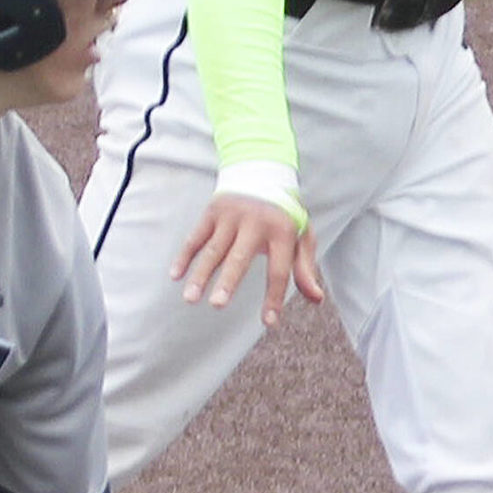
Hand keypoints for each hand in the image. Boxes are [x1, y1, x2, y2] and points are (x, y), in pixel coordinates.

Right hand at [173, 193, 323, 330]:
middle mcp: (255, 222)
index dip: (274, 297)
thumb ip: (305, 267)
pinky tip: (175, 275)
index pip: (278, 270)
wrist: (262, 169)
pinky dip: (185, 256)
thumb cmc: (283, 214)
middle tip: (218, 305)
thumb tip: (316, 299)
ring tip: (190, 298)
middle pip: (239, 257)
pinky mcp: (213, 211)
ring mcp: (232, 216)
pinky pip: (196, 236)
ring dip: (200, 274)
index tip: (268, 322)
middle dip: (228, 281)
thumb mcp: (302, 235)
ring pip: (213, 249)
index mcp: (282, 231)